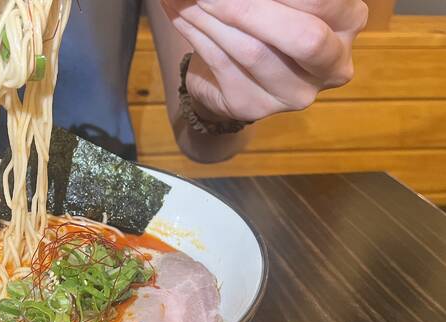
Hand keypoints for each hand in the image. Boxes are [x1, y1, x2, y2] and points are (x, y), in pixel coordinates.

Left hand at [162, 0, 367, 121]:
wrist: (231, 73)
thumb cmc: (263, 19)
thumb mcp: (276, 1)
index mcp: (347, 22)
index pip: (321, 0)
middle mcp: (332, 65)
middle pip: (304, 37)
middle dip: (250, 8)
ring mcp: (294, 93)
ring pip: (253, 51)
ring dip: (209, 15)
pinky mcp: (254, 107)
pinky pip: (221, 63)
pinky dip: (194, 32)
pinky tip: (176, 11)